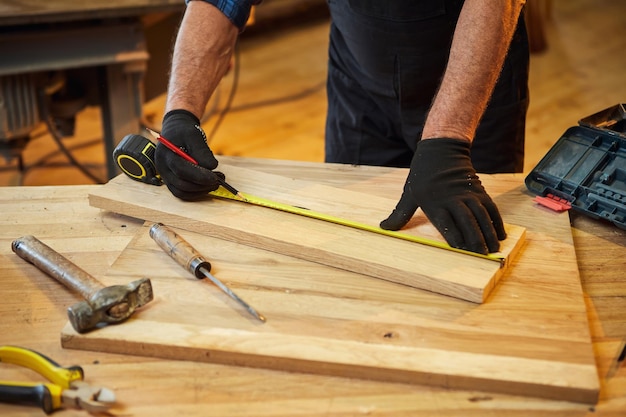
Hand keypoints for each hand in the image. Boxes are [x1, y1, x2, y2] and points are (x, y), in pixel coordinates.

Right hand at [155, 109, 224, 199]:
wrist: (175, 130)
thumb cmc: (184, 131)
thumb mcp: (194, 135)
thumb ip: (202, 151)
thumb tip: (212, 167)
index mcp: (165, 154)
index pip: (181, 170)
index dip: (199, 176)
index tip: (215, 178)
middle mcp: (162, 167)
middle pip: (180, 184)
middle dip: (201, 185)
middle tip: (218, 181)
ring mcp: (165, 176)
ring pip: (181, 192)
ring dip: (200, 191)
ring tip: (216, 183)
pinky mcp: (171, 181)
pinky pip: (182, 192)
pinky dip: (196, 192)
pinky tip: (207, 185)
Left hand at [380, 138, 505, 253]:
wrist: (441, 149)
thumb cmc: (422, 175)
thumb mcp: (409, 193)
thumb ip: (400, 214)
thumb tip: (384, 228)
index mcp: (434, 202)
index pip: (446, 222)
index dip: (455, 236)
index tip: (462, 249)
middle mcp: (453, 199)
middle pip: (467, 220)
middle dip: (476, 238)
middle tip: (482, 254)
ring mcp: (468, 194)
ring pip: (482, 215)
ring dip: (489, 232)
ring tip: (494, 248)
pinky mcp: (479, 190)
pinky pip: (491, 207)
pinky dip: (497, 220)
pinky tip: (500, 234)